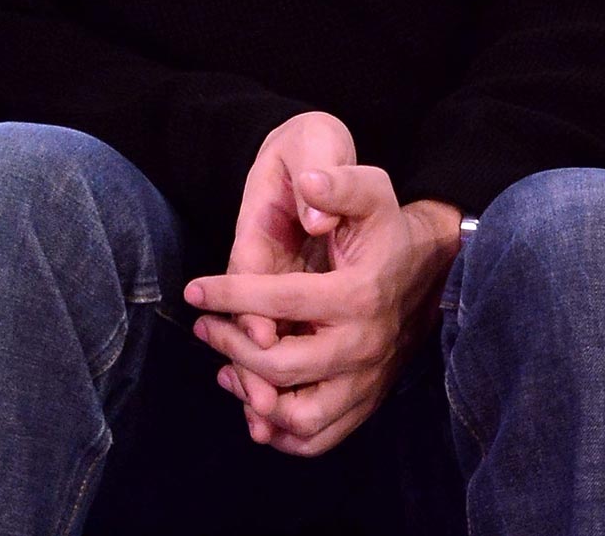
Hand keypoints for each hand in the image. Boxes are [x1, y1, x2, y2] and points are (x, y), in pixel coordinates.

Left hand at [186, 158, 460, 455]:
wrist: (427, 268)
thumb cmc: (385, 225)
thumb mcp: (368, 190)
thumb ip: (338, 184)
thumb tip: (309, 183)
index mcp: (358, 296)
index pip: (282, 303)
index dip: (231, 296)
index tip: (194, 291)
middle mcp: (364, 347)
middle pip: (283, 368)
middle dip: (232, 346)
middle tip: (204, 325)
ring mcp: (367, 381)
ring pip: (301, 419)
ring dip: (253, 398)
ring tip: (224, 366)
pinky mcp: (365, 402)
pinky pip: (320, 438)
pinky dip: (281, 431)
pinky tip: (250, 399)